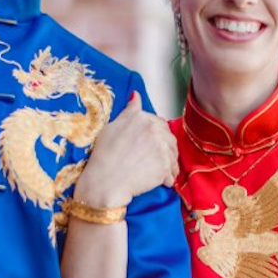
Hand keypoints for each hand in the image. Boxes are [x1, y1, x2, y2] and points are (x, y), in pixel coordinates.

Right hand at [75, 92, 177, 207]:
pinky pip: (172, 173)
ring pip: (173, 156)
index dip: (157, 136)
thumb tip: (136, 95)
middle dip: (166, 150)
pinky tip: (160, 181)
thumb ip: (129, 111)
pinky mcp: (165, 167)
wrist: (105, 180)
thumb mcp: (112, 126)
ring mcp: (161, 148)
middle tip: (156, 159)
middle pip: (170, 139)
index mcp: (142, 118)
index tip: (152, 145)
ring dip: (169, 165)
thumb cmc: (104, 155)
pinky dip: (168, 178)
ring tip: (159, 172)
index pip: (160, 124)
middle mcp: (154, 130)